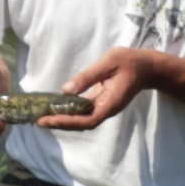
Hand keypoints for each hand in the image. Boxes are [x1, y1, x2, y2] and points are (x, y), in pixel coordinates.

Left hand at [37, 47, 152, 130]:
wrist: (146, 66)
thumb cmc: (129, 62)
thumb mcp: (108, 63)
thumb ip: (87, 76)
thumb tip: (65, 90)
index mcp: (110, 103)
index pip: (87, 119)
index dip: (67, 122)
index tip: (49, 120)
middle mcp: (106, 109)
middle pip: (81, 123)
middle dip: (60, 123)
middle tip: (38, 121)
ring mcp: (104, 107)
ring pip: (81, 119)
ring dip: (62, 119)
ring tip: (42, 117)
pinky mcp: (100, 102)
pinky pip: (83, 111)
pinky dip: (69, 111)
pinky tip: (55, 107)